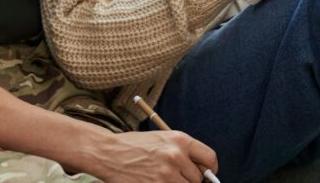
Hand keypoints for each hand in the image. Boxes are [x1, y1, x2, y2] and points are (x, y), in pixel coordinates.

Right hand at [89, 130, 218, 182]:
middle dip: (190, 180)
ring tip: (164, 179)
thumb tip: (202, 171)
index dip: (210, 170)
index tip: (206, 175)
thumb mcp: (162, 139)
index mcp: (180, 140)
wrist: (109, 153)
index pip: (209, 158)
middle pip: (198, 178)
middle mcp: (176, 156)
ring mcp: (166, 174)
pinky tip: (156, 182)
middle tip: (177, 177)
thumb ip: (183, 151)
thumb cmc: (135, 145)